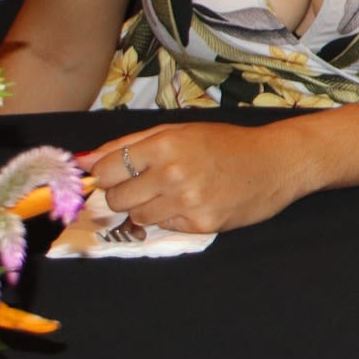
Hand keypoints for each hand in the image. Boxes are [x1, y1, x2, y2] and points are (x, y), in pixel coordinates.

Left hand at [79, 124, 308, 233]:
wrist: (276, 163)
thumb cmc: (225, 144)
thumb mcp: (179, 131)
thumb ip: (128, 145)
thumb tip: (81, 160)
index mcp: (164, 143)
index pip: (106, 170)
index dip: (106, 175)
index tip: (116, 176)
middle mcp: (172, 172)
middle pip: (116, 198)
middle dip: (125, 194)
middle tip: (149, 184)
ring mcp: (187, 201)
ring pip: (138, 216)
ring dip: (149, 207)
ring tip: (176, 192)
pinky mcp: (200, 224)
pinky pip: (166, 227)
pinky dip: (173, 218)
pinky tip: (195, 203)